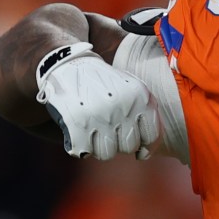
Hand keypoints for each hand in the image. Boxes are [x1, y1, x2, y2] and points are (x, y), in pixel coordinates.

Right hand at [37, 44, 160, 159]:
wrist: (66, 64)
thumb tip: (145, 153)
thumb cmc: (103, 84)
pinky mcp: (77, 124)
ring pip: (107, 153)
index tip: (137, 146)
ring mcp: (99, 116)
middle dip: (119, 142)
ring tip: (93, 130)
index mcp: (139, 96)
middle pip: (129, 147)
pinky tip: (78, 131)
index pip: (151, 137)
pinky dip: (79, 145)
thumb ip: (144, 116)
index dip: (144, 146)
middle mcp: (122, 106)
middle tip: (108, 128)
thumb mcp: (130, 90)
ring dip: (99, 146)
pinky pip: (84, 152)